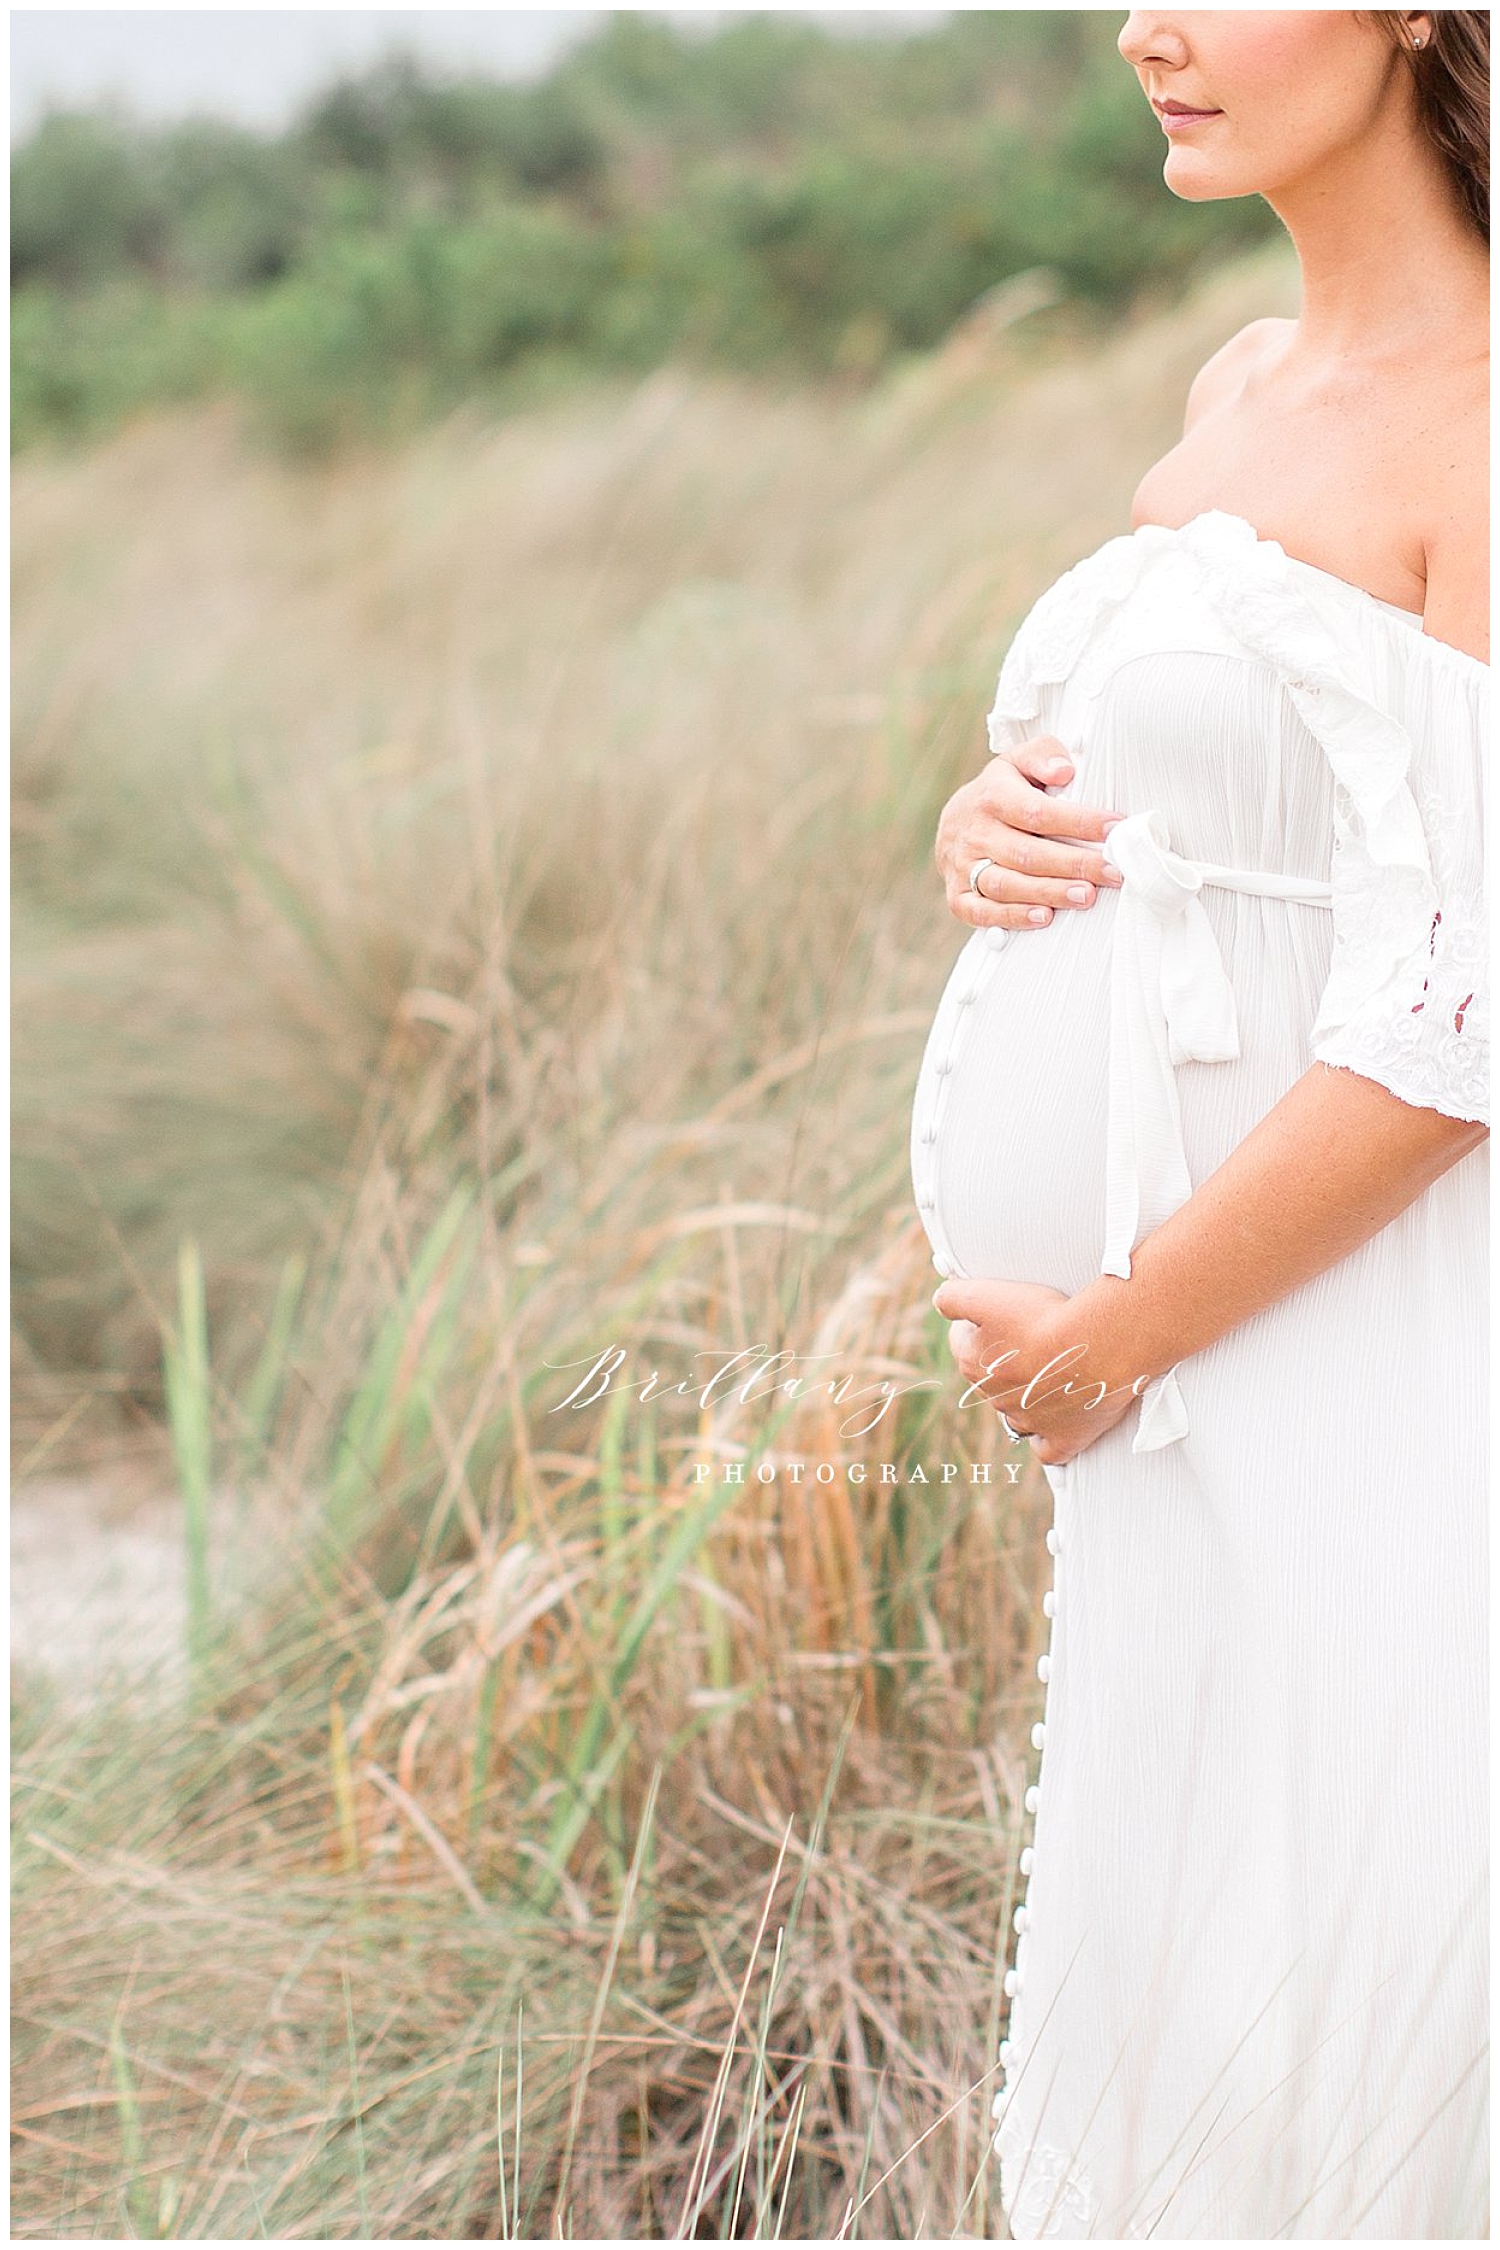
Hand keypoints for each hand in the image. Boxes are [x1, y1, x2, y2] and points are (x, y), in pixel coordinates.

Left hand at [932, 1276, 1143, 1464]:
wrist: (1097, 1346)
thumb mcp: (986, 1296)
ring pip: (1017, 1412)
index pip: (962, 1343)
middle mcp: (996, 1398)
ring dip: (1027, 1397)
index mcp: (974, 1366)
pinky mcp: (1062, 1438)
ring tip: (1050, 1373)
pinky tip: (1052, 1427)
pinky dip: (1048, 1440)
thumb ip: (953, 1298)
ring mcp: (1029, 1421)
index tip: (997, 1313)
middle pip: (991, 1377)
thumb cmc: (1043, 1318)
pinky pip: (1047, 1449)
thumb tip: (940, 1302)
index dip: (977, 1325)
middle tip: (1032, 1336)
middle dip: (1004, 1360)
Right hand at [935, 734, 1125, 931]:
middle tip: (1111, 872)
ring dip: (1049, 892)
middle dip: (1073, 865)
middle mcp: (975, 833)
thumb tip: (1065, 770)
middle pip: (1026, 854)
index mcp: (992, 797)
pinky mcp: (957, 896)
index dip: (1078, 822)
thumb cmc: (1002, 791)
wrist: (955, 821)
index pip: (1037, 812)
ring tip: (1087, 896)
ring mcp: (963, 866)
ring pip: (1006, 885)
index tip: (1114, 829)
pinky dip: (1013, 917)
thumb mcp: (1018, 762)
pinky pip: (982, 912)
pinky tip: (1044, 917)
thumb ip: (1043, 755)